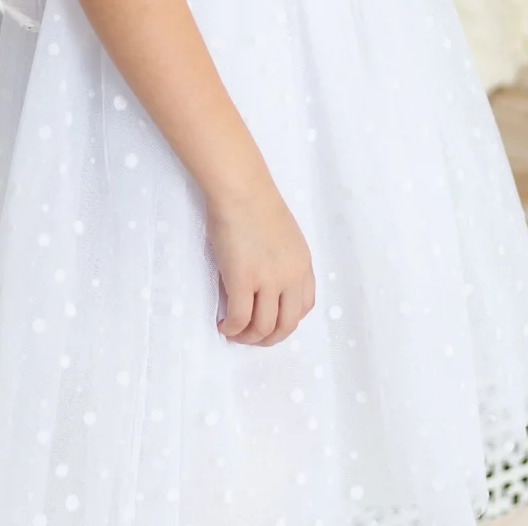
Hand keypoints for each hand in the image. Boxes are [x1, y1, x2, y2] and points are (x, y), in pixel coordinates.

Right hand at [206, 181, 315, 346]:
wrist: (242, 189)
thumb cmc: (255, 202)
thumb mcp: (283, 235)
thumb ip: (280, 261)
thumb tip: (262, 285)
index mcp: (303, 263)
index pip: (304, 307)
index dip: (285, 321)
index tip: (268, 321)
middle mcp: (292, 276)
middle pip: (287, 325)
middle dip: (268, 338)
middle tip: (250, 337)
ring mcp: (269, 280)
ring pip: (264, 328)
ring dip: (248, 337)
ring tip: (233, 332)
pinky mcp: (244, 281)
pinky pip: (240, 319)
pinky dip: (231, 329)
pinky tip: (223, 325)